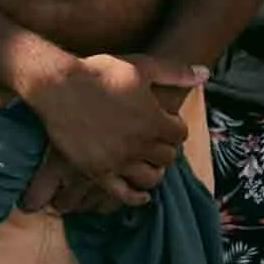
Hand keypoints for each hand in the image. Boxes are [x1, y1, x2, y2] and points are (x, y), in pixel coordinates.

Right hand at [26, 53, 195, 206]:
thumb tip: (206, 74)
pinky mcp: (98, 171)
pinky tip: (142, 195)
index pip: (180, 134)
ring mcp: (119, 161)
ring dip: (154, 171)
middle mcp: (140, 146)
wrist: (58, 85)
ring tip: (149, 163)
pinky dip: (136, 197)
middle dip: (165, 147)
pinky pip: (122, 194)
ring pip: (150, 178)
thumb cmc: (100, 72)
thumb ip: (175, 73)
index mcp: (154, 122)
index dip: (174, 126)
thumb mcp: (141, 66)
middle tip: (156, 139)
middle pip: (167, 156)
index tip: (165, 120)